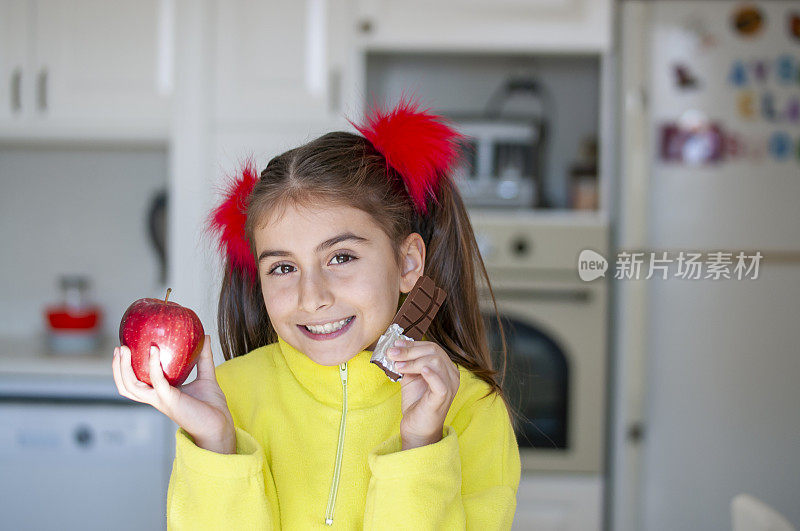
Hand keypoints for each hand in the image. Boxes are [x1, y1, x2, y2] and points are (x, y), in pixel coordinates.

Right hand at [111, 335, 235, 453]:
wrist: (220, 425)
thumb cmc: (211, 406)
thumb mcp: (206, 377)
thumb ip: (204, 357)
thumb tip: (205, 335)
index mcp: (161, 393)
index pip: (136, 383)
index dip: (125, 369)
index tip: (124, 349)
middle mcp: (157, 398)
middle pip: (126, 386)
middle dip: (117, 368)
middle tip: (118, 348)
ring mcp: (161, 400)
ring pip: (132, 387)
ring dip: (124, 369)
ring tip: (124, 350)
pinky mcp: (170, 401)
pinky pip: (157, 382)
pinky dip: (153, 366)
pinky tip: (154, 351)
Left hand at [387, 339, 459, 449]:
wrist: (417, 428)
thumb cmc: (416, 403)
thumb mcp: (410, 378)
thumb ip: (407, 363)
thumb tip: (395, 348)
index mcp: (445, 368)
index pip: (432, 347)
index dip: (413, 344)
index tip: (396, 343)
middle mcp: (451, 374)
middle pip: (434, 351)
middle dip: (410, 350)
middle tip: (392, 353)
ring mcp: (450, 386)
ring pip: (435, 362)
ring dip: (413, 361)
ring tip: (397, 366)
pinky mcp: (443, 397)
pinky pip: (440, 382)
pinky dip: (430, 374)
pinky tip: (420, 370)